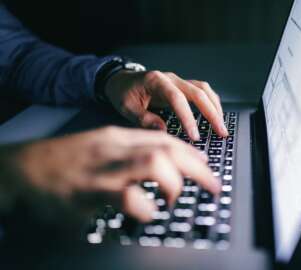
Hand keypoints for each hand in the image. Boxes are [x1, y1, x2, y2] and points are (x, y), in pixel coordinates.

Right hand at [7, 127, 219, 222]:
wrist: (24, 168)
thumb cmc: (64, 161)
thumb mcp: (100, 147)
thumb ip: (130, 151)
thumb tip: (163, 162)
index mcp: (118, 138)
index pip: (165, 139)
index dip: (191, 153)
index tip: (205, 165)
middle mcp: (115, 148)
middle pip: (167, 149)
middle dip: (197, 167)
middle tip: (212, 184)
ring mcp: (104, 168)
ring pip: (153, 163)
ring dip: (174, 183)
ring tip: (175, 198)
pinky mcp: (91, 191)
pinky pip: (128, 197)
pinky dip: (145, 207)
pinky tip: (147, 212)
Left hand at [104, 70, 228, 140]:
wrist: (120, 80)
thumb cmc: (122, 93)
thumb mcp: (126, 107)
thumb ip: (144, 119)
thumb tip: (163, 130)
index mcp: (156, 81)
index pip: (177, 99)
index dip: (188, 117)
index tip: (194, 136)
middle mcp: (171, 78)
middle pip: (198, 92)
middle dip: (212, 113)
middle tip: (220, 132)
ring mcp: (178, 81)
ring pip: (204, 90)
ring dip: (215, 108)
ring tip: (222, 126)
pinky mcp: (181, 86)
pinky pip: (201, 92)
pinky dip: (211, 103)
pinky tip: (215, 116)